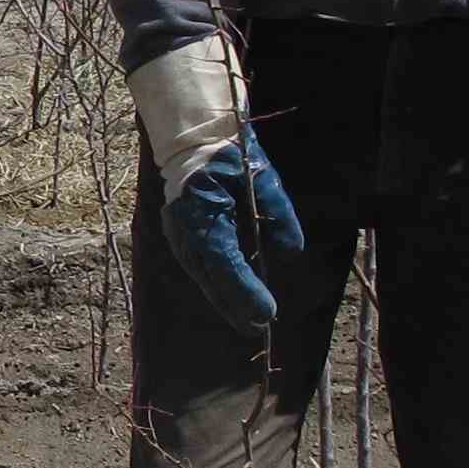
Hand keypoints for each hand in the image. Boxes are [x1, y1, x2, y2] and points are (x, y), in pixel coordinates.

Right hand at [160, 137, 304, 338]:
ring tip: (247, 321)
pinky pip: (197, 267)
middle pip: (210, 278)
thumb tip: (291, 253)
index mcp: (204, 211)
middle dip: (235, 306)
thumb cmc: (231, 154)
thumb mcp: (263, 178)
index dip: (246, 291)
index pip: (226, 262)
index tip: (268, 313)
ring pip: (202, 277)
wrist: (193, 138)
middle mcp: (184, 228)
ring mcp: (176, 233)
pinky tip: (230, 298)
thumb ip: (279, 215)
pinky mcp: (177, 235)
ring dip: (224, 300)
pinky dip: (214, 285)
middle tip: (258, 329)